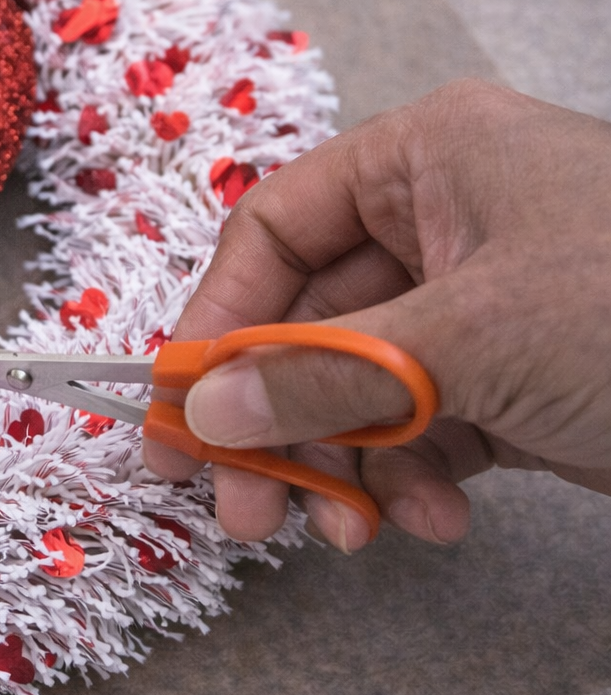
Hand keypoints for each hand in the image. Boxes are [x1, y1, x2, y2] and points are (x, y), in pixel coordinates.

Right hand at [144, 79, 610, 551]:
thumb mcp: (471, 337)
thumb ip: (322, 374)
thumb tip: (200, 412)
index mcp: (429, 161)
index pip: (273, 231)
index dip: (215, 322)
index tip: (177, 409)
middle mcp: (446, 226)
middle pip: (307, 323)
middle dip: (275, 420)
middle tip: (239, 507)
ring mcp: (483, 309)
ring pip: (358, 388)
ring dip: (343, 467)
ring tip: (350, 533)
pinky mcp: (517, 383)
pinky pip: (422, 430)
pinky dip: (412, 482)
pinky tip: (437, 524)